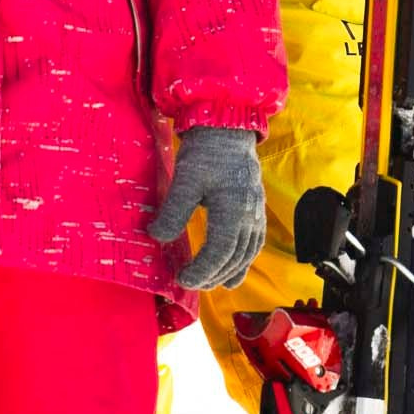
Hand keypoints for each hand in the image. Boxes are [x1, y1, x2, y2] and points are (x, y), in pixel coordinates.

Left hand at [146, 126, 266, 292]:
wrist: (227, 130)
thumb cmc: (205, 153)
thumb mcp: (184, 180)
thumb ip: (173, 211)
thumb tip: (157, 237)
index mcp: (233, 208)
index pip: (220, 250)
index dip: (202, 269)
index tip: (182, 278)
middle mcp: (250, 215)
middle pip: (235, 257)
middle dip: (212, 275)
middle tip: (189, 283)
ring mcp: (256, 213)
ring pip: (247, 253)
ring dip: (228, 272)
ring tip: (209, 284)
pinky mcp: (256, 210)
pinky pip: (254, 244)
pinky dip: (243, 262)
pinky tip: (233, 272)